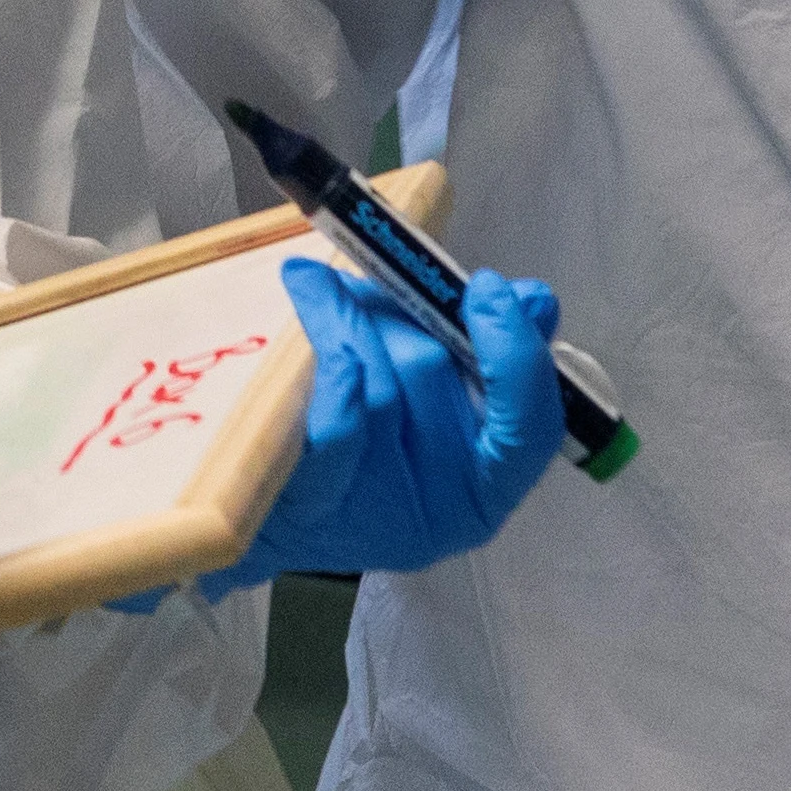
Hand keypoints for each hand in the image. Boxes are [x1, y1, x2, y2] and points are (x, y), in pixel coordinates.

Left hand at [198, 261, 565, 592]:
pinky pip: (337, 431)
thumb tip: (532, 299)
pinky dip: (331, 364)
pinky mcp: (319, 512)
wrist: (258, 505)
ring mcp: (382, 517)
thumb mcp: (415, 380)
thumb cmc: (350, 431)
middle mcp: (445, 507)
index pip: (531, 428)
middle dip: (409, 317)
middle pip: (443, 386)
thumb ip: (469, 341)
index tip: (486, 288)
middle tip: (389, 272)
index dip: (518, 357)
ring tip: (315, 285)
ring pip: (384, 391)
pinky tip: (309, 303)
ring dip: (352, 320)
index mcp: (486, 482)